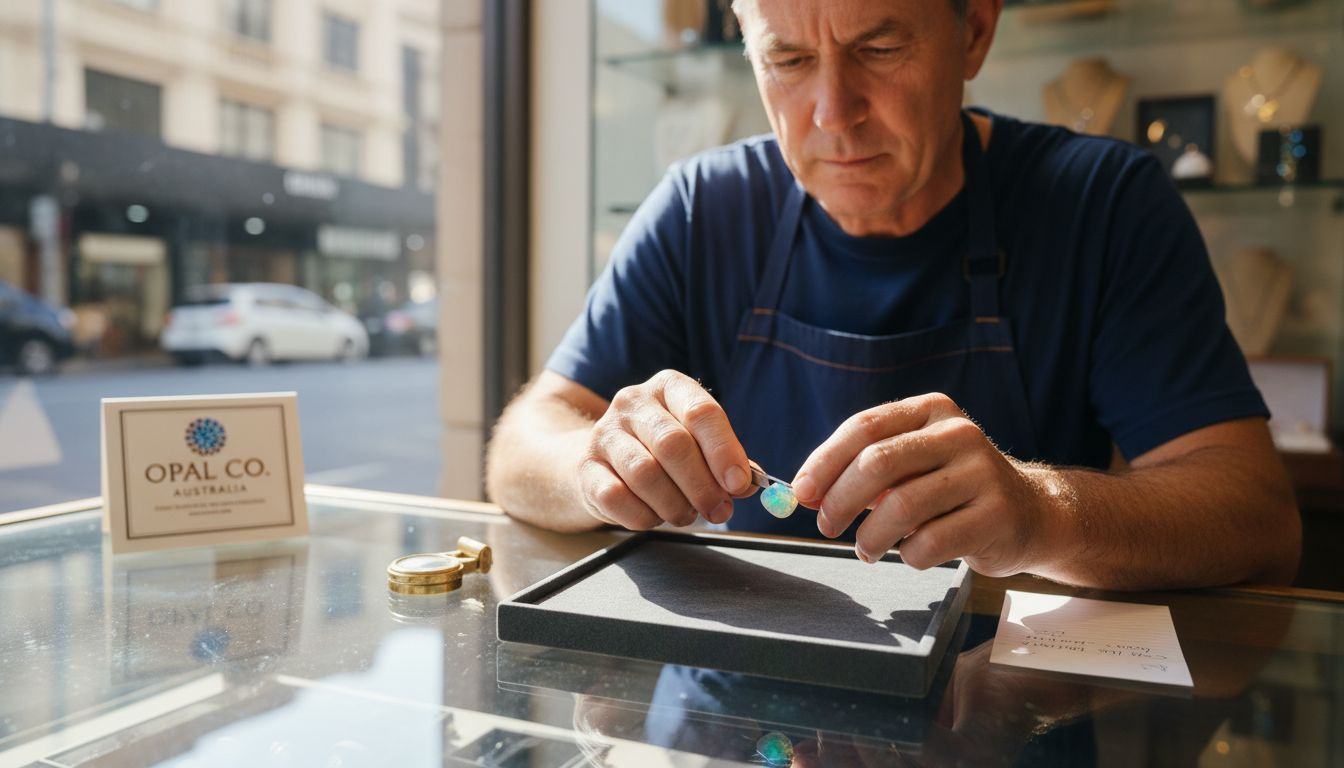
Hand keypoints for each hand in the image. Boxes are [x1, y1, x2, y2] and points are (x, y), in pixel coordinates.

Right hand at [577, 370, 754, 529]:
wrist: (603, 461)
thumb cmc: (662, 453)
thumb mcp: (698, 444)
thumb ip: (727, 461)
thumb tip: (751, 483)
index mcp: (669, 387)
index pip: (701, 412)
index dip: (724, 451)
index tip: (739, 484)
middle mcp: (633, 402)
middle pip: (673, 444)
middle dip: (702, 486)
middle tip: (719, 511)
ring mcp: (604, 432)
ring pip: (644, 473)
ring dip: (674, 504)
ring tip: (687, 515)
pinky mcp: (586, 466)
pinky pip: (616, 497)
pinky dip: (644, 516)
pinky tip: (654, 517)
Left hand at [791, 392, 1058, 573]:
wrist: (1031, 512)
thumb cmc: (954, 488)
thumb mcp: (913, 464)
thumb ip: (863, 470)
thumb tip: (806, 492)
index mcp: (931, 410)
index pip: (864, 427)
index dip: (824, 462)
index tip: (801, 493)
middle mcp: (959, 434)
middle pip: (878, 463)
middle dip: (839, 500)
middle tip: (826, 526)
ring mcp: (982, 473)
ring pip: (901, 507)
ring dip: (870, 536)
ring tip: (866, 547)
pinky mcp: (996, 516)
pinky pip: (930, 543)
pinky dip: (907, 554)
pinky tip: (910, 552)